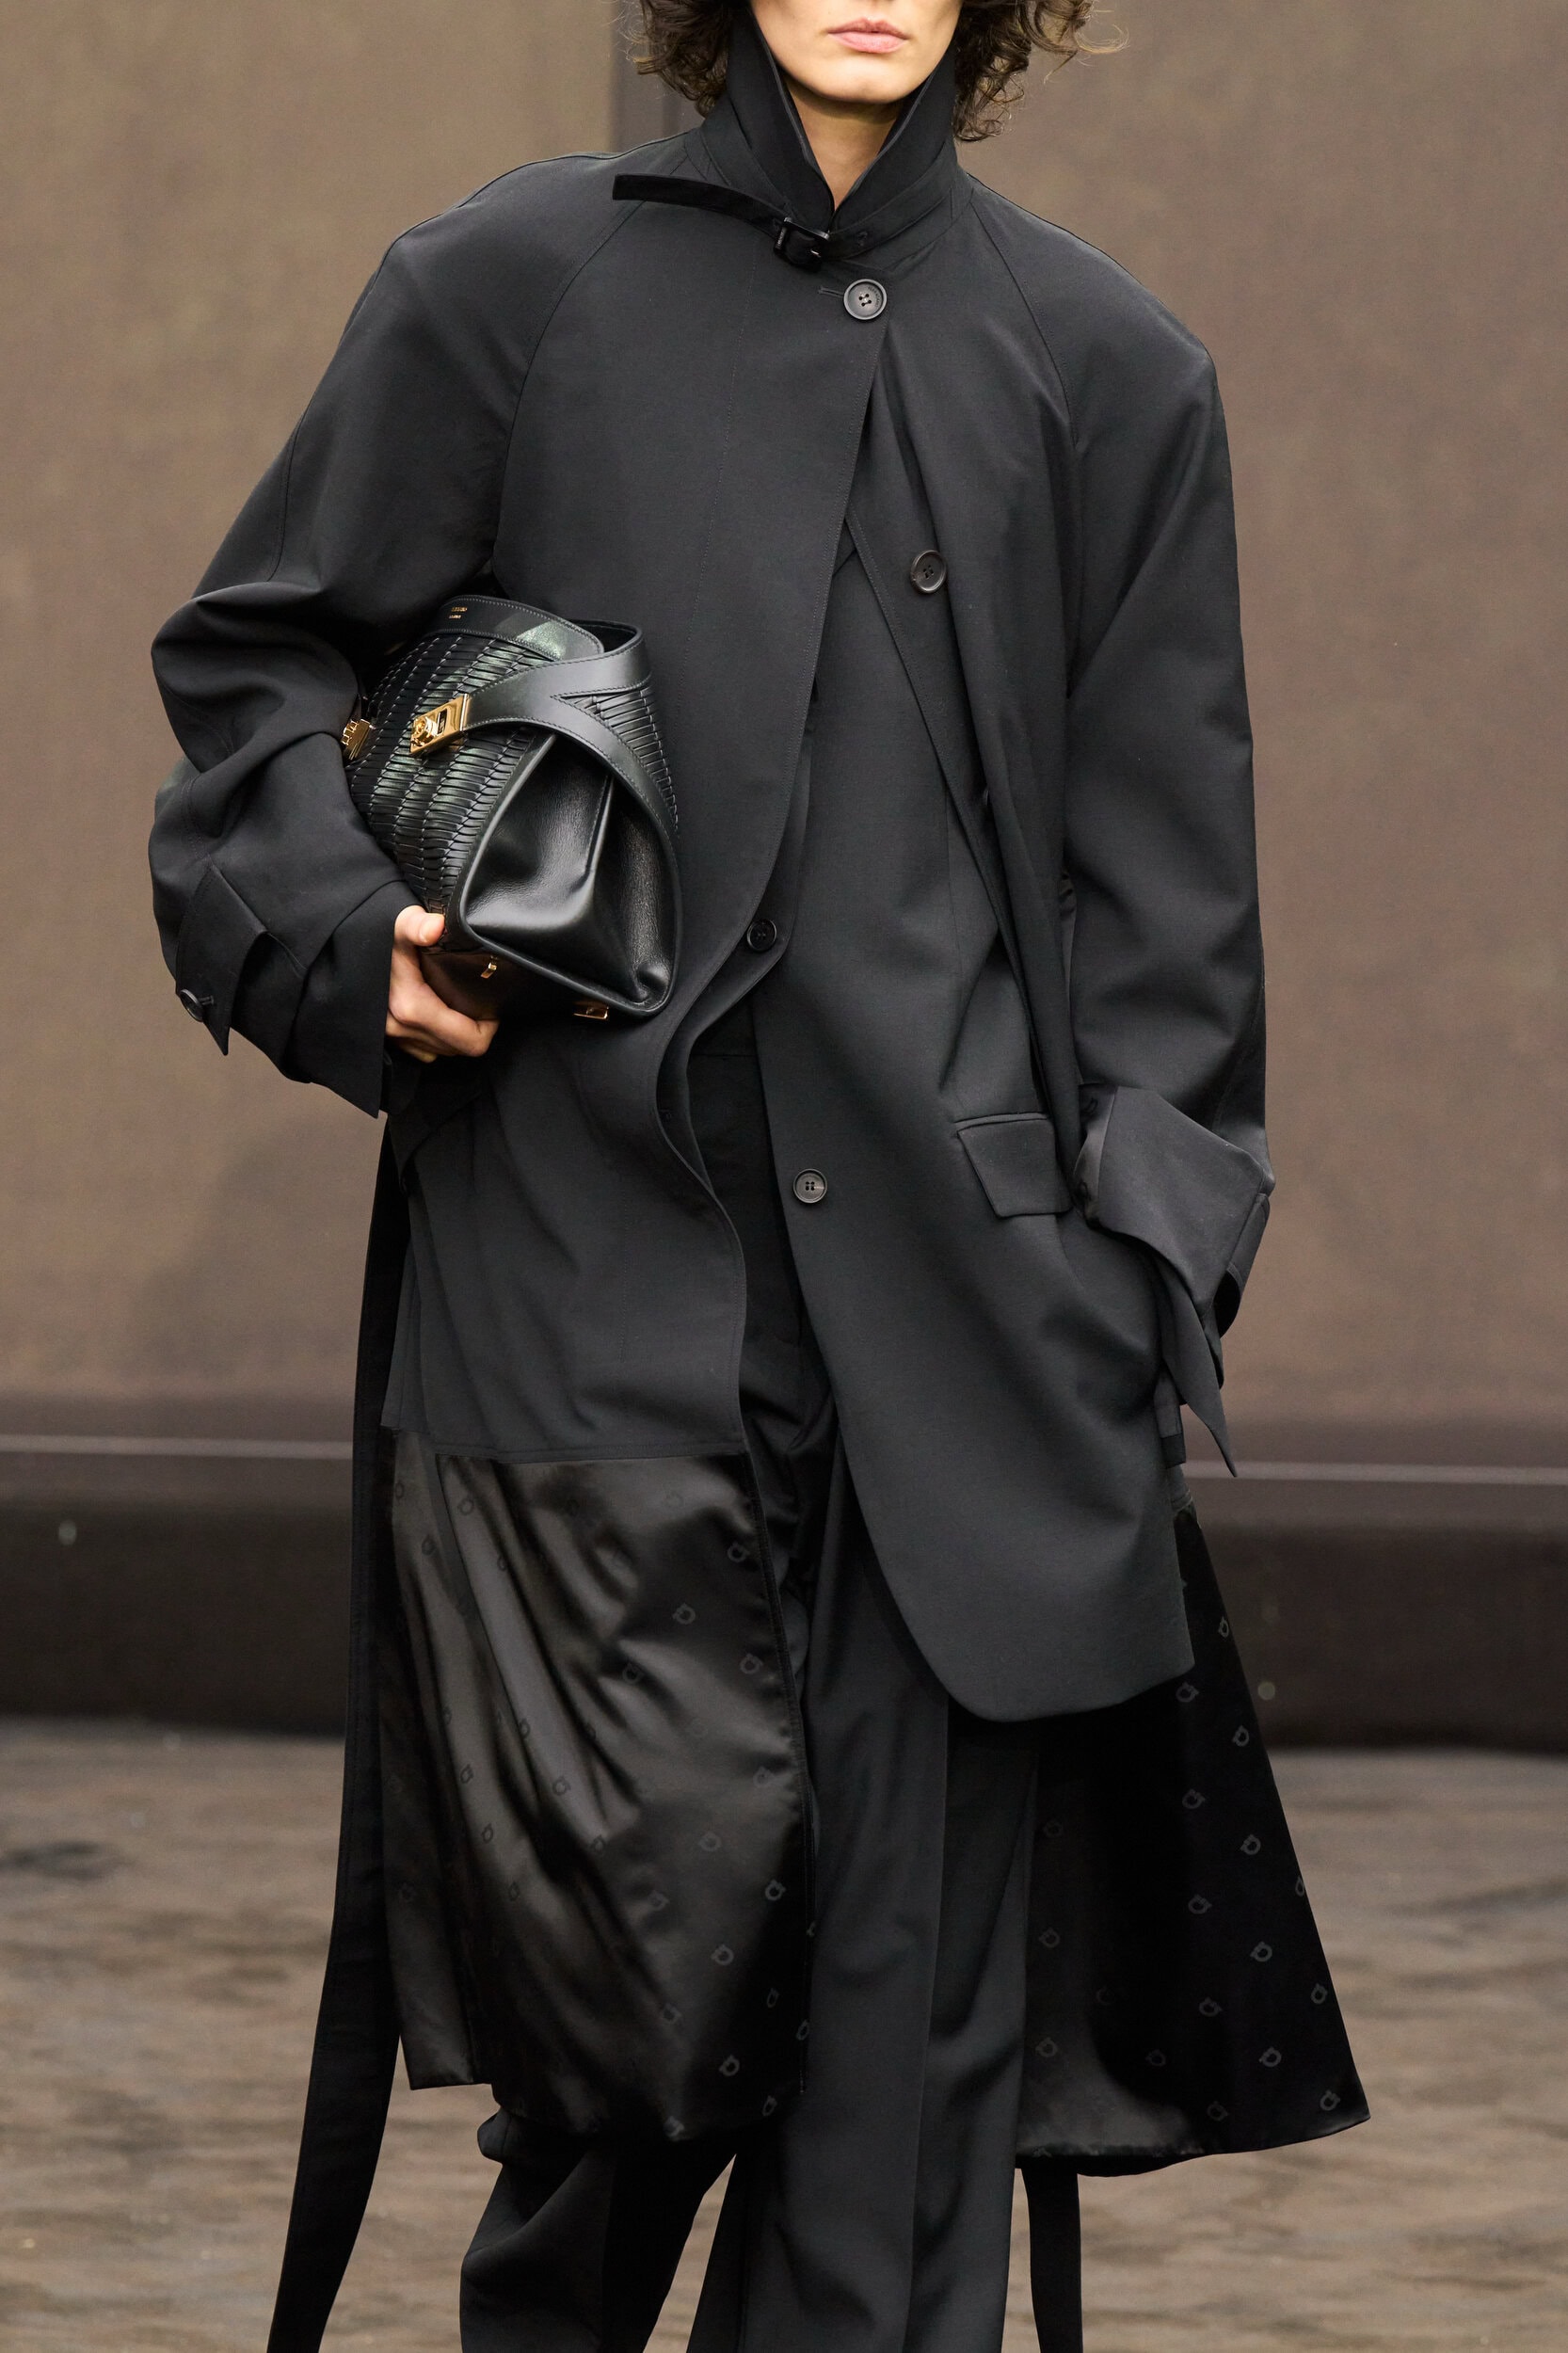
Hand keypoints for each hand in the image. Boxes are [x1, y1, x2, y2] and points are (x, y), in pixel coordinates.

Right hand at [386, 907, 498, 1062]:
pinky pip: (423, 1050)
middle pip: (458, 1050)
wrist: (341, 950)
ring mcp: (391, 1037)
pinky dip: (436, 1038)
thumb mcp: (397, 924)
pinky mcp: (385, 1039)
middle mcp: (400, 1029)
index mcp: (411, 1008)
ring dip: (455, 1035)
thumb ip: (416, 924)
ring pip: (441, 1052)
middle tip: (480, 1004)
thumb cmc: (375, 936)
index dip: (489, 1025)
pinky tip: (439, 1014)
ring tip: (460, 1007)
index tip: (490, 1004)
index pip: (471, 1040)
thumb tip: (436, 927)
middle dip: (474, 1030)